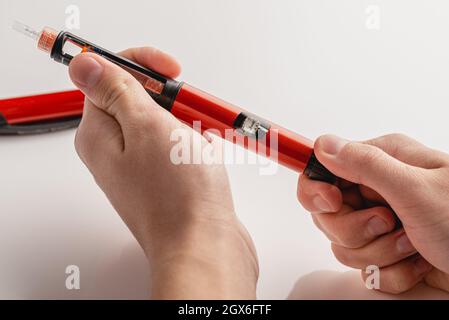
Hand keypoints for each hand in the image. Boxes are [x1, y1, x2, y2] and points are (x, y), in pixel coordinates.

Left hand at [68, 47, 257, 298]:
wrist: (206, 247)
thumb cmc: (178, 197)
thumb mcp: (147, 126)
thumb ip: (117, 89)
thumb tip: (85, 63)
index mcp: (100, 135)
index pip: (108, 77)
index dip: (141, 66)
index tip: (171, 71)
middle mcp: (116, 151)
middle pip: (141, 99)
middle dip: (174, 103)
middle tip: (189, 120)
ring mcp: (141, 166)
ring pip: (167, 122)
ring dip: (190, 125)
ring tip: (201, 149)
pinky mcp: (165, 178)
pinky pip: (180, 145)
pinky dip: (198, 145)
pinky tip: (206, 161)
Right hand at [297, 134, 448, 293]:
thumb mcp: (416, 190)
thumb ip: (365, 165)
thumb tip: (323, 145)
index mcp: (383, 163)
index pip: (323, 169)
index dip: (317, 189)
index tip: (331, 203)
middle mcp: (378, 191)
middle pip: (328, 214)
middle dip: (355, 229)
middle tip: (389, 224)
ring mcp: (381, 223)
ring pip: (343, 244)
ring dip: (380, 254)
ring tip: (413, 245)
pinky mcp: (387, 252)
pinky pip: (366, 269)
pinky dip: (393, 272)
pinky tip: (418, 262)